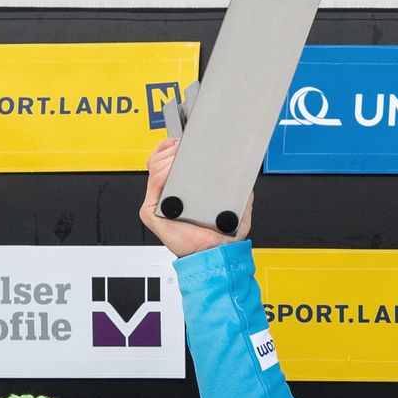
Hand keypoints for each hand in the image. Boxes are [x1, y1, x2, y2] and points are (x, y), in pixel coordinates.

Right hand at [139, 137, 250, 255]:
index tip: (186, 141)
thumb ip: (242, 192)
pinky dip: (163, 172)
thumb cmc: (221, 237)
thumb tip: (245, 175)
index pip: (167, 162)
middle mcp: (167, 196)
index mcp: (180, 193)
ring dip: (169, 157)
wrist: (214, 256)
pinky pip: (154, 184)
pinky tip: (175, 169)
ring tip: (182, 158)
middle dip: (172, 148)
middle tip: (187, 147)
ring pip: (154, 167)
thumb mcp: (237, 208)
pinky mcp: (151, 213)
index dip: (173, 147)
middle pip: (158, 160)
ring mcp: (158, 203)